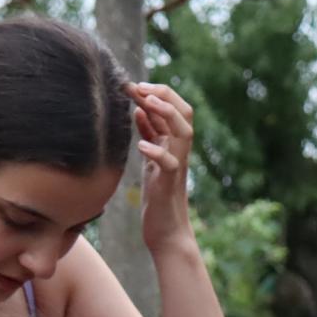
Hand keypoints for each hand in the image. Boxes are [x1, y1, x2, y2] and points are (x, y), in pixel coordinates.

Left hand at [130, 82, 196, 253]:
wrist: (166, 232)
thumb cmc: (157, 197)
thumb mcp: (150, 161)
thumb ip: (149, 136)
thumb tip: (138, 108)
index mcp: (173, 144)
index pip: (174, 109)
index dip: (156, 93)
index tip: (132, 84)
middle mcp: (179, 152)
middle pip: (184, 113)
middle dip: (163, 95)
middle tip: (138, 86)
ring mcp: (177, 167)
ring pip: (184, 132)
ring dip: (165, 114)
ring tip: (144, 102)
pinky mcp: (170, 185)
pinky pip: (170, 164)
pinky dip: (157, 152)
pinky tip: (141, 145)